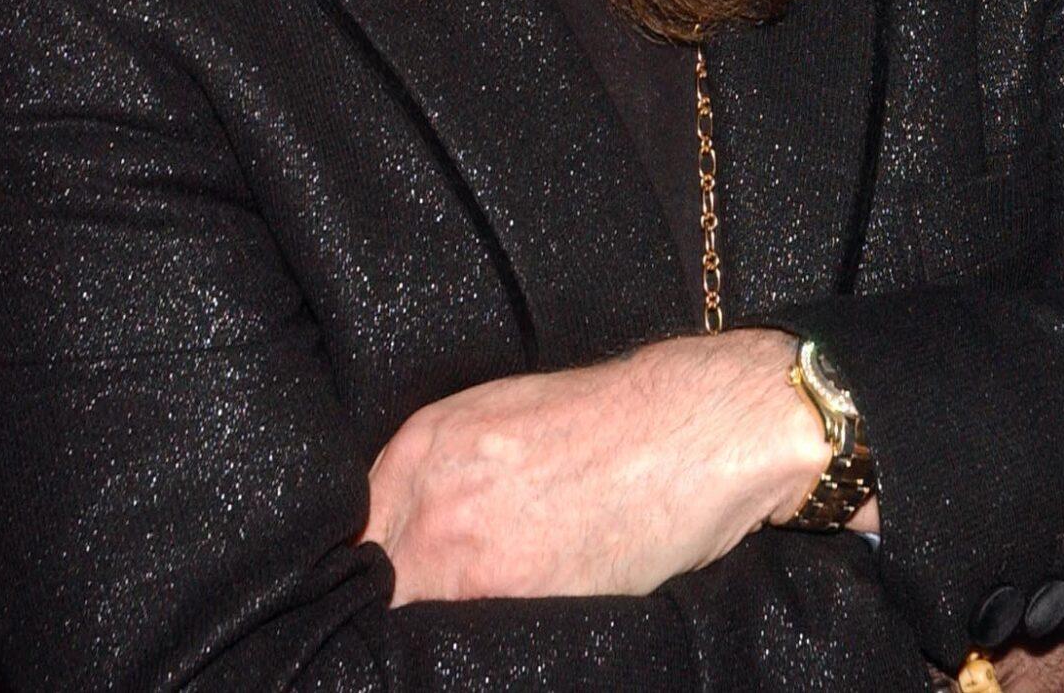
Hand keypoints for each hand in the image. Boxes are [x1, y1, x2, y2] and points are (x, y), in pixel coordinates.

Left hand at [364, 327, 846, 601]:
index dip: (379, 574)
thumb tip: (412, 537)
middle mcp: (428, 497)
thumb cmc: (627, 419)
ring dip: (445, 628)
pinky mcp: (511, 595)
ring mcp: (464, 551)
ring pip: (416, 622)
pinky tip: (522, 625)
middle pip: (379, 586)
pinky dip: (483, 646)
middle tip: (456, 606)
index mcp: (423, 444)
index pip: (356, 541)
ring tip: (504, 610)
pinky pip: (469, 642)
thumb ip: (445, 473)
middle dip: (408, 603)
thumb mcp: (509, 416)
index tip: (402, 592)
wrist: (706, 426)